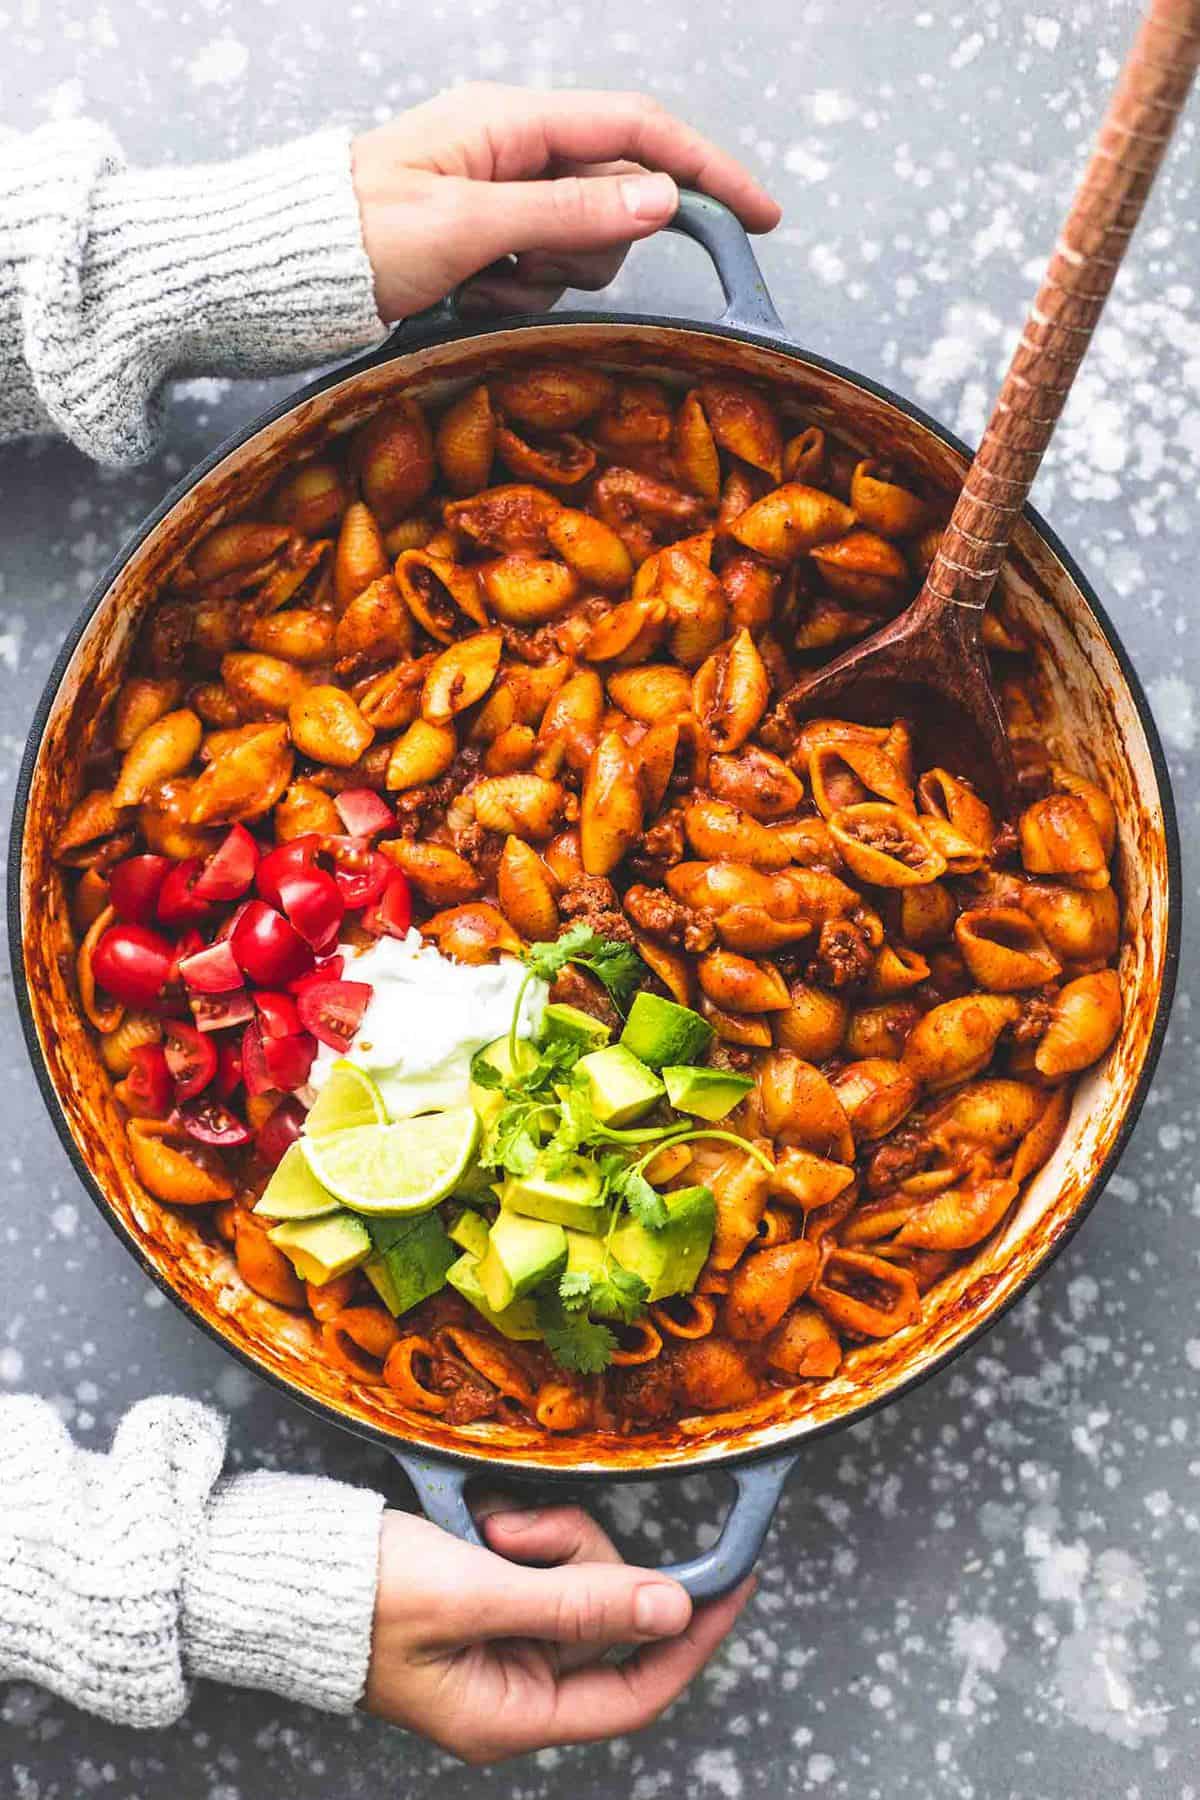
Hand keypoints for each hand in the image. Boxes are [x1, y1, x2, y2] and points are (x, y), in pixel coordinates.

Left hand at [352, 83, 780, 321]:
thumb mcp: (467, 227)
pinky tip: (464, 301)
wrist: (280, 275)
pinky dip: (514, 298)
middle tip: (518, 274)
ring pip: (578, 247)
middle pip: (611, 198)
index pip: (636, 130)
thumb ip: (568, 213)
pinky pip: (538, 274)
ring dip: (542, 283)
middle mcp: (512, 151)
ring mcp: (498, 197)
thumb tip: (659, 199)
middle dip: (585, 251)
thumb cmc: (353, 240)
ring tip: (476, 291)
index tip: (758, 216)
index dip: (705, 170)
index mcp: (510, 122)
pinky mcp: (484, 241)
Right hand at [364, 1501, 754, 1761]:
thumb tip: (673, 1608)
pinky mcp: (488, 1601)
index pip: (635, 1691)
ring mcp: (501, 1644)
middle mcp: (513, 1688)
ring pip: (578, 1582)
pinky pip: (542, 1565)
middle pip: (607, 1621)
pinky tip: (480, 1528)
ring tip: (489, 1531)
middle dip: (583, 1562)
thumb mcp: (475, 1591)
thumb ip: (577, 1602)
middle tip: (521, 1533)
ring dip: (547, 1541)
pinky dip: (523, 1536)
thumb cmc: (362, 1593)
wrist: (283, 1567)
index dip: (690, 1639)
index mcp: (510, 1715)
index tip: (733, 1583)